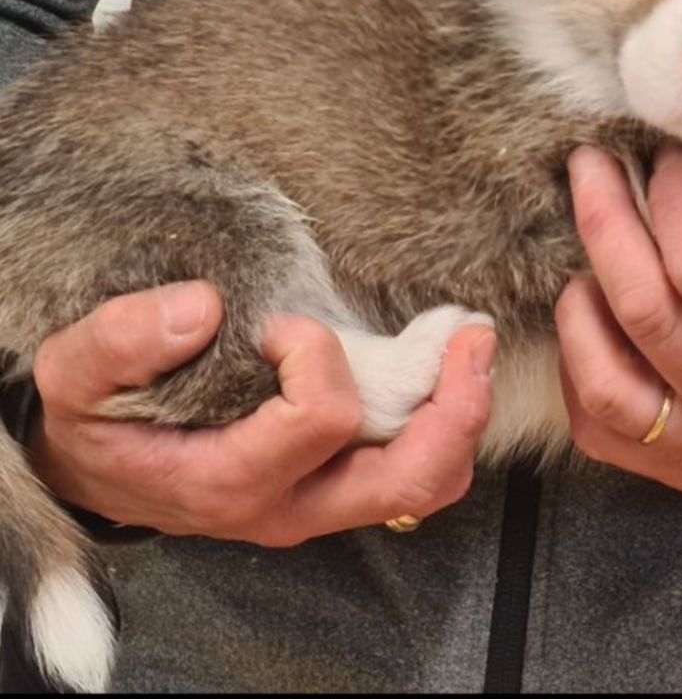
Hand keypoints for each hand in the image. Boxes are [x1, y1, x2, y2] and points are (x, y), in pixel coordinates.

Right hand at [30, 282, 494, 544]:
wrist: (101, 469)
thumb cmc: (98, 420)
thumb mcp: (78, 374)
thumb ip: (123, 339)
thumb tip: (201, 308)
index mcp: (230, 478)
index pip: (320, 418)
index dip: (319, 355)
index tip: (286, 327)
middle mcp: (289, 505)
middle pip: (408, 478)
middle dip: (455, 407)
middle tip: (471, 338)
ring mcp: (320, 503)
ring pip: (424, 485)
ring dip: (460, 419)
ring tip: (471, 353)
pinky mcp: (334, 489)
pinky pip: (411, 475)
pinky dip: (440, 427)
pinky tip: (442, 376)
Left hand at [556, 132, 681, 498]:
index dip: (673, 200)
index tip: (669, 158)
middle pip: (648, 313)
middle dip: (604, 222)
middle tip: (593, 167)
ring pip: (608, 382)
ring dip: (580, 300)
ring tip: (586, 245)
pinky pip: (604, 427)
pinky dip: (580, 370)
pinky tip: (592, 314)